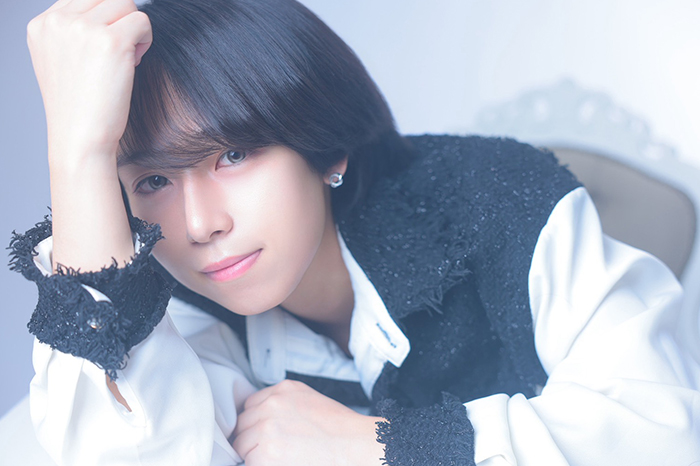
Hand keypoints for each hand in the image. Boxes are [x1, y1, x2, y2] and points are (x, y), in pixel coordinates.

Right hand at [26, 0, 151, 159]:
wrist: (81, 138)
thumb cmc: (80, 108)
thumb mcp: (62, 61)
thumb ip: (74, 33)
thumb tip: (110, 14)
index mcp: (43, 25)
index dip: (103, 20)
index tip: (104, 50)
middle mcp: (59, 21)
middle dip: (120, 21)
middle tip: (120, 55)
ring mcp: (84, 28)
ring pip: (126, 3)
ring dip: (134, 30)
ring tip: (127, 60)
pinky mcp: (111, 41)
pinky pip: (143, 21)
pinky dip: (146, 40)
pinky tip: (134, 64)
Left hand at [232, 380, 384, 465]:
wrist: (355, 445)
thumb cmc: (339, 428)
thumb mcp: (308, 400)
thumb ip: (282, 403)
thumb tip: (260, 418)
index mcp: (283, 389)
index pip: (250, 404)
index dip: (255, 421)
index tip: (262, 432)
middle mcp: (272, 404)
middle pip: (242, 424)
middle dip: (251, 437)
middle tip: (271, 449)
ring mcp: (266, 428)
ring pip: (241, 444)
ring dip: (253, 452)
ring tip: (277, 457)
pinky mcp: (266, 453)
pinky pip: (248, 461)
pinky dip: (259, 465)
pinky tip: (278, 463)